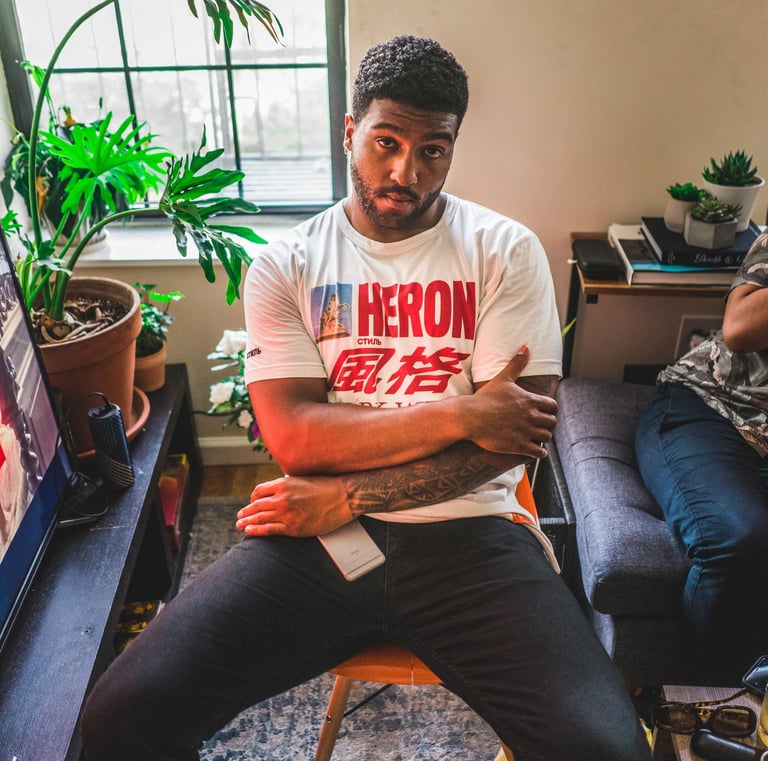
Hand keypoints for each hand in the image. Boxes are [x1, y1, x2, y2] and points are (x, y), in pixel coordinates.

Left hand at [235, 474, 352, 536]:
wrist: (342, 497)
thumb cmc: (326, 486)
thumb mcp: (303, 478)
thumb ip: (288, 484)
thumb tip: (277, 488)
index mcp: (283, 484)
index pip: (258, 491)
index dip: (253, 497)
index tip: (252, 502)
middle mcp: (282, 498)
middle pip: (256, 506)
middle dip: (246, 511)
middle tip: (240, 515)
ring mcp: (287, 513)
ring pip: (259, 518)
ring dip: (247, 522)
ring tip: (240, 524)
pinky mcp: (293, 527)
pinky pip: (269, 530)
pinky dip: (256, 531)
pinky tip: (249, 531)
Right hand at [465, 346, 557, 457]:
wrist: (469, 417)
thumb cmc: (484, 398)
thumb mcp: (502, 378)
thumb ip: (516, 363)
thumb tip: (526, 347)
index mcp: (530, 400)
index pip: (552, 406)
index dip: (550, 409)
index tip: (545, 412)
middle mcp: (531, 416)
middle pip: (552, 422)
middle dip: (547, 423)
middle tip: (541, 425)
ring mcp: (525, 432)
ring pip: (546, 437)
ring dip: (543, 437)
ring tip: (536, 437)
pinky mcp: (518, 446)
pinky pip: (538, 452)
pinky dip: (539, 453)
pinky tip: (534, 451)